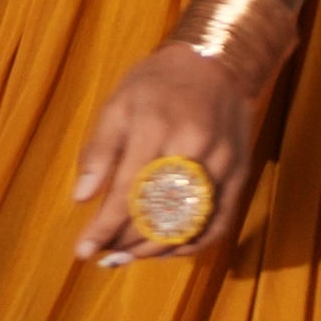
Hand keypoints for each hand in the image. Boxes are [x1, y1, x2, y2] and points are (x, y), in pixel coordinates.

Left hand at [73, 44, 256, 266]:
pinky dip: (192, 245)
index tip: (84, 250)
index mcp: (156, 127)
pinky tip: (166, 251)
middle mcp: (193, 148)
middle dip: (127, 242)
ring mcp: (222, 164)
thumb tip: (81, 198)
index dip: (104, 227)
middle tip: (104, 255)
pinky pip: (218, 223)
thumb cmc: (158, 84)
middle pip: (158, 213)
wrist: (217, 62)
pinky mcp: (240, 174)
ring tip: (128, 257)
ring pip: (188, 224)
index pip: (127, 191)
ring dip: (155, 249)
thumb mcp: (118, 104)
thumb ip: (99, 151)